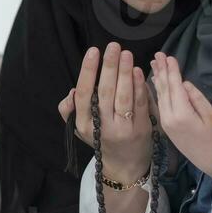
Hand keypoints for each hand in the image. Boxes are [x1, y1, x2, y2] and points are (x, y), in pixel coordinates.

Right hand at [57, 42, 151, 183]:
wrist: (124, 166)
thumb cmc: (101, 139)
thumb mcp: (80, 128)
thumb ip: (70, 109)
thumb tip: (72, 90)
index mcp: (84, 124)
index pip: (84, 94)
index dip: (88, 72)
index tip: (93, 52)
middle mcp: (103, 127)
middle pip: (106, 92)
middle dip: (109, 67)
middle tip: (113, 46)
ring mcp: (124, 129)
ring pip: (123, 97)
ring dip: (125, 73)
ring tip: (126, 54)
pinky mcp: (142, 129)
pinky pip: (140, 104)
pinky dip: (140, 86)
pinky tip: (138, 71)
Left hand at [150, 54, 211, 178]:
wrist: (209, 161)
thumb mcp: (211, 116)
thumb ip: (196, 98)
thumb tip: (184, 83)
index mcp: (182, 114)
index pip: (175, 86)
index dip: (172, 70)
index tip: (169, 56)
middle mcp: (169, 117)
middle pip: (164, 89)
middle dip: (161, 70)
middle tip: (158, 54)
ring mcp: (165, 122)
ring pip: (159, 95)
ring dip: (157, 78)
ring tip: (154, 63)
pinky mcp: (165, 125)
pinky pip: (159, 103)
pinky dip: (157, 90)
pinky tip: (155, 81)